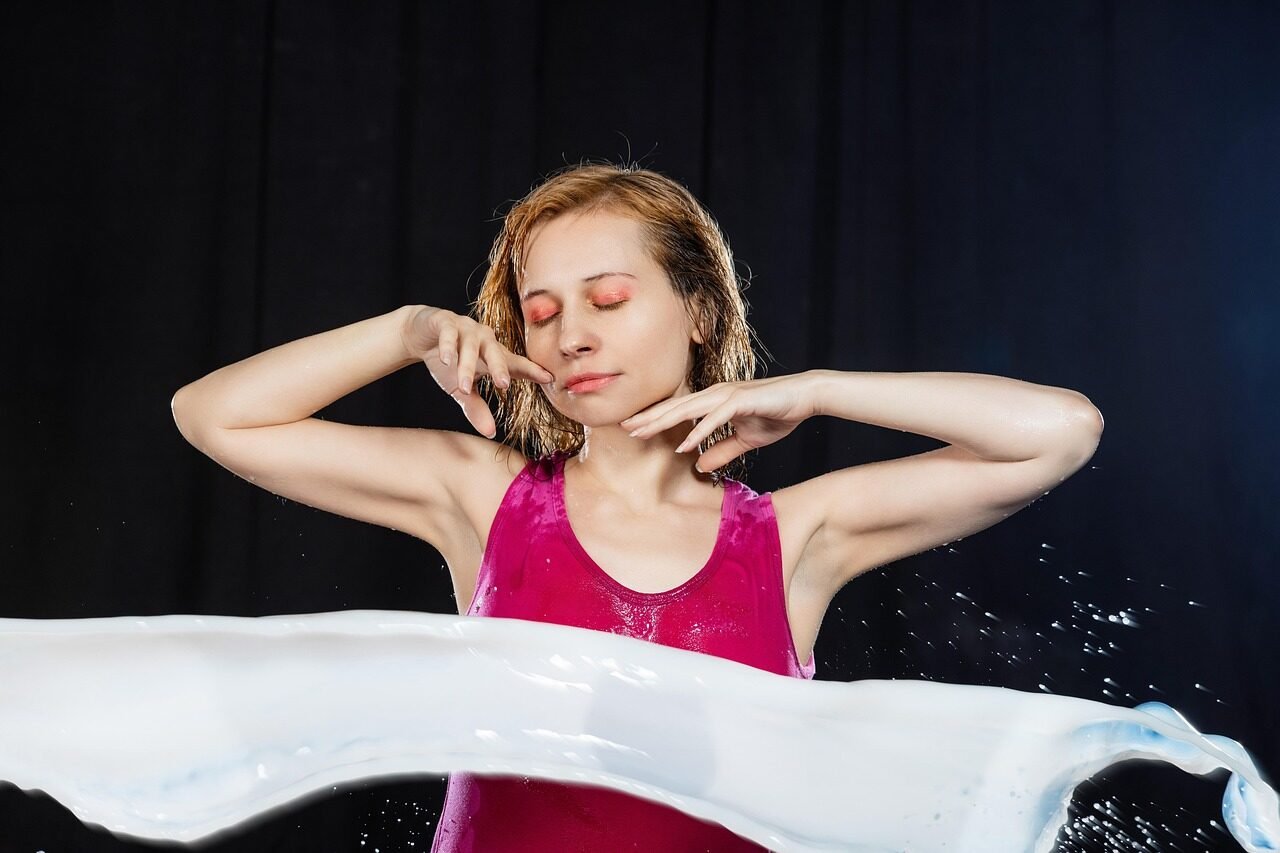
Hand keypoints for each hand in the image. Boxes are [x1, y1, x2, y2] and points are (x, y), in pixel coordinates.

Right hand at [402, 306, 553, 438]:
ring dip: (467, 366)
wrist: (420, 334)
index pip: (515, 363)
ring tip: (465, 386)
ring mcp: (465, 328)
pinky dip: (448, 346)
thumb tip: (490, 433)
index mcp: (494, 354)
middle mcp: (485, 338)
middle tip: (504, 384)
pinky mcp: (445, 322)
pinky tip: (447, 359)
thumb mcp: (461, 388)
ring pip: (470, 347)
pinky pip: (449, 334)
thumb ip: (476, 407)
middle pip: (496, 352)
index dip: (532, 370)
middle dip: (500, 368)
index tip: (549, 378)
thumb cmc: (449, 361)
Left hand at [619, 373, 819, 471]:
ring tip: (642, 431)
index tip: (632, 429)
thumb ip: (722, 450)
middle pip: (674, 408)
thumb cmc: (776, 414)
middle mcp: (715, 395)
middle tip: (622, 427)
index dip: (654, 420)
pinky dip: (699, 431)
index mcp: (713, 402)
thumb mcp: (746, 439)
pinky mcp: (741, 401)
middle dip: (648, 418)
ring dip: (664, 421)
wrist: (804, 397)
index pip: (677, 411)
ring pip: (688, 409)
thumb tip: (699, 466)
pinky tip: (684, 444)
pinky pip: (715, 418)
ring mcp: (727, 396)